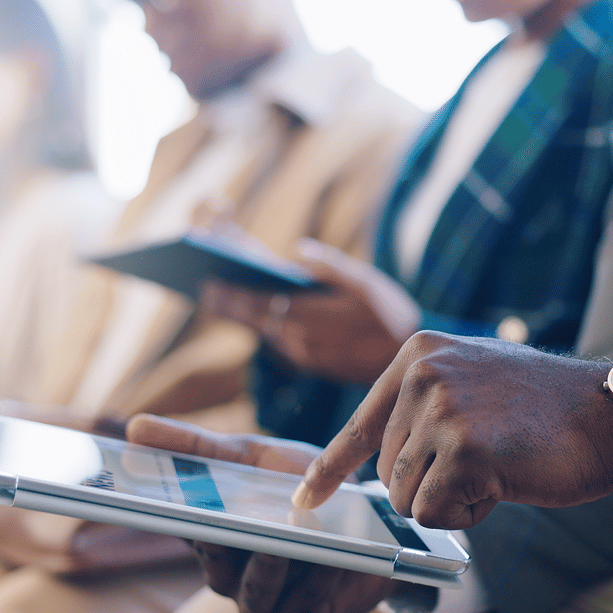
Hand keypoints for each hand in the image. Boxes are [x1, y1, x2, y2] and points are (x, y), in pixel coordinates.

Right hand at [125, 414, 402, 612]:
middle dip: (221, 545)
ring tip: (285, 538)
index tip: (157, 500)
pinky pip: (303, 604)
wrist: (365, 519)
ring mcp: (260, 603)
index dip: (166, 517)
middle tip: (229, 520)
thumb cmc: (297, 485)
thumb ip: (197, 446)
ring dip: (271, 565)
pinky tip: (334, 555)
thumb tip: (133, 427)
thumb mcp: (250, 456)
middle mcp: (226, 575)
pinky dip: (319, 578)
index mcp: (208, 535)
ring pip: (257, 590)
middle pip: (213, 566)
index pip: (179, 528)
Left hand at [200, 239, 421, 383]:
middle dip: (226, 298)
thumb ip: (331, 266)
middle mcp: (298, 338)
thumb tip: (299, 250)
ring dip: (239, 312)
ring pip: (261, 329)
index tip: (207, 277)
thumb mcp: (368, 283)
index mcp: (308, 314)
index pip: (257, 298)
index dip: (231, 287)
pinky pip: (275, 340)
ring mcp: (301, 353)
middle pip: (251, 315)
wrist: (409, 361)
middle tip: (203, 284)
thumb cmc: (391, 314)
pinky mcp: (307, 362)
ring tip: (217, 295)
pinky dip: (260, 323)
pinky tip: (252, 311)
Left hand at [294, 332, 612, 529]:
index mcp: (419, 353)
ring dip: (453, 498)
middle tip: (489, 459)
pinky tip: (506, 481)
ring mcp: (441, 409)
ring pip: (405, 496)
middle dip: (432, 483)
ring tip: (500, 464)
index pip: (361, 422)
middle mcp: (423, 374)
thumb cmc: (548, 410)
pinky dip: (470, 512)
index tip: (306, 498)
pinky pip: (433, 512)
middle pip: (387, 471)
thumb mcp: (473, 384)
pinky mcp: (462, 449)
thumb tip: (381, 464)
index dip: (331, 467)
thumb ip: (425, 408)